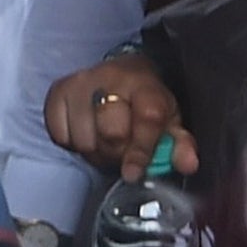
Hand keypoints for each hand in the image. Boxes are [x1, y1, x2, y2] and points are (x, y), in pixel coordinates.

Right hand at [44, 53, 195, 179]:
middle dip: (117, 153)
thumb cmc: (145, 103)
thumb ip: (180, 144)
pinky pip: (59, 133)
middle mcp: (111, 78)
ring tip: (103, 142)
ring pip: (83, 138)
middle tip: (120, 153)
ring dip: (94, 151)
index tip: (133, 173)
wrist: (119, 73)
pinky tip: (84, 132)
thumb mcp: (168, 120)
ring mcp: (81, 82)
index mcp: (145, 85)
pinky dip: (71, 142)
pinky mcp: (58, 90)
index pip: (146, 118)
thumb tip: (188, 165)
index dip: (141, 150)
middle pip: (111, 132)